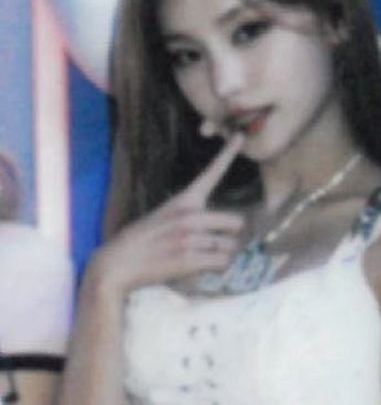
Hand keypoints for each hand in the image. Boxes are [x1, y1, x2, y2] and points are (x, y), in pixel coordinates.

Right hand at [93, 134, 246, 293]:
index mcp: (183, 201)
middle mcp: (189, 216)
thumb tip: (227, 225)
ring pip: (231, 247)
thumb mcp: (164, 217)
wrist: (117, 264)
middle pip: (237, 223)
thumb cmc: (143, 242)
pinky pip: (223, 263)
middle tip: (212, 243)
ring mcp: (189, 238)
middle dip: (230, 236)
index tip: (240, 136)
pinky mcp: (189, 259)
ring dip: (221, 255)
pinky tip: (200, 267)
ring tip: (198, 256)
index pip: (211, 174)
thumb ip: (192, 216)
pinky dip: (217, 268)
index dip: (227, 154)